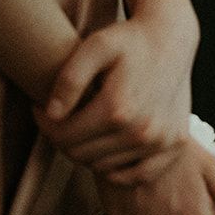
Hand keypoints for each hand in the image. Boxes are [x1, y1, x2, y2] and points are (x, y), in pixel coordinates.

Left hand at [35, 12, 197, 181]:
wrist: (172, 38)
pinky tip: (108, 148)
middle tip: (62, 118)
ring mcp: (160, 142)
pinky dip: (117, 170)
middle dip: (63, 138)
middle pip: (81, 155)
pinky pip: (137, 177)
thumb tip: (51, 114)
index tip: (40, 109)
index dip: (44, 125)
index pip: (63, 136)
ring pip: (103, 167)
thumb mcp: (94, 46)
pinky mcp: (174, 146)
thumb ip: (69, 79)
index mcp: (117, 108)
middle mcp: (141, 131)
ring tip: (86, 126)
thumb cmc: (129, 39)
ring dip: (88, 151)